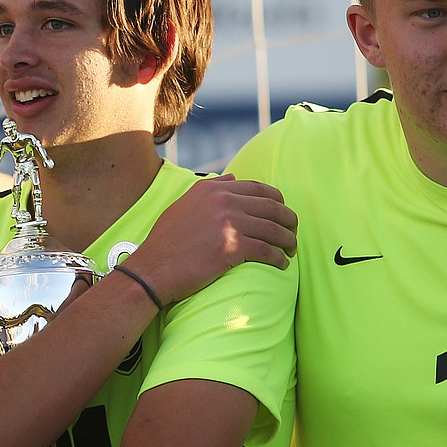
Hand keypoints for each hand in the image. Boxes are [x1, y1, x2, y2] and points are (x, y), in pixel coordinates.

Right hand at [124, 174, 296, 305]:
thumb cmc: (166, 241)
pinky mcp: (233, 248)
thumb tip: (233, 178)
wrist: (153, 269)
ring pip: (275, 230)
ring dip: (289, 241)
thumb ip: (210, 189)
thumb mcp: (184, 204)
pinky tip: (281, 265)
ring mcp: (229, 224)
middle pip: (273, 208)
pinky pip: (268, 251)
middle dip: (289, 222)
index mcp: (214, 189)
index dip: (278, 202)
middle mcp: (224, 201)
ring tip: (291, 251)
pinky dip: (279, 259)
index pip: (260, 189)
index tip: (283, 214)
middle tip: (292, 234)